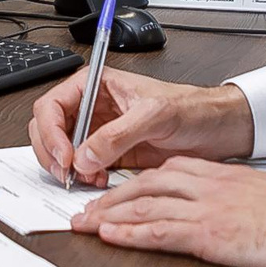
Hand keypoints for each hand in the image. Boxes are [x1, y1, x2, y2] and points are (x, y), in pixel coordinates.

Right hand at [28, 66, 253, 186]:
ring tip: (87, 178)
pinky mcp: (109, 155)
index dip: (51, 132)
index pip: (53, 105)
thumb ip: (117, 134)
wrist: (217, 131)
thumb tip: (85, 155)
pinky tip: (100, 181)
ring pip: (61, 151)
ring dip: (67, 168)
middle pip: (48, 129)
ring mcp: (99, 133)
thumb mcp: (155, 115)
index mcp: (96, 86)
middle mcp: (93, 108)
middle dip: (53, 153)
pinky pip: (83, 168)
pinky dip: (84, 178)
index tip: (65, 156)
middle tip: (68, 173)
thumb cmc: (192, 109)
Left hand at [71, 157, 265, 266]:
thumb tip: (223, 214)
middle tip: (84, 213)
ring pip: (144, 206)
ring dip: (108, 216)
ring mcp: (204, 208)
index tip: (112, 197)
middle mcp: (204, 186)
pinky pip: (159, 231)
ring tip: (83, 226)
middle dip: (109, 200)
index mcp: (216, 175)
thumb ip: (232, 200)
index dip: (131, 187)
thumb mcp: (257, 198)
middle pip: (144, 187)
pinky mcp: (208, 232)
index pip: (162, 175)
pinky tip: (110, 237)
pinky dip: (130, 233)